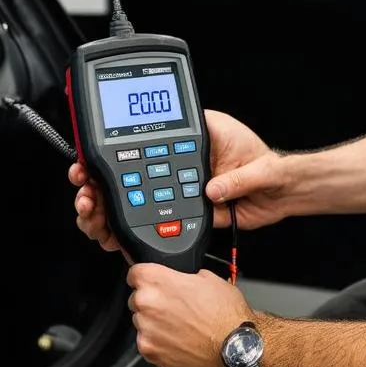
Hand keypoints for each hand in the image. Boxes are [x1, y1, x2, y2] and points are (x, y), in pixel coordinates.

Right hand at [68, 108, 290, 253]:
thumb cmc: (270, 168)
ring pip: (133, 191)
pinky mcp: (182, 207)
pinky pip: (151, 214)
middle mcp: (179, 158)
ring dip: (106, 201)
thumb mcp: (259, 168)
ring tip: (90, 210)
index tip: (94, 155)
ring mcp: (177, 184)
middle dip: (98, 177)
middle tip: (84, 188)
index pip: (148, 135)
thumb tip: (212, 189)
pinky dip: (129, 223)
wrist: (281, 195)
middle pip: (130, 164)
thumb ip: (237, 179)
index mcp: (193, 137)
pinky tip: (111, 231)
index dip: (117, 144)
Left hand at [127, 263, 252, 366]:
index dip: (144, 276)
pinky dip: (159, 342)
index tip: (148, 281)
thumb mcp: (207, 277)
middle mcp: (147, 305)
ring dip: (155, 323)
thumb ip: (181, 277)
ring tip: (180, 325)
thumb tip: (177, 280)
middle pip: (136, 299)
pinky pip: (148, 343)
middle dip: (152, 301)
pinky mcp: (151, 353)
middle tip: (174, 307)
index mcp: (158, 282)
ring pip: (142, 323)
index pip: (134, 273)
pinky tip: (179, 340)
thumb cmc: (225, 313)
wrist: (235, 344)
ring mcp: (147, 332)